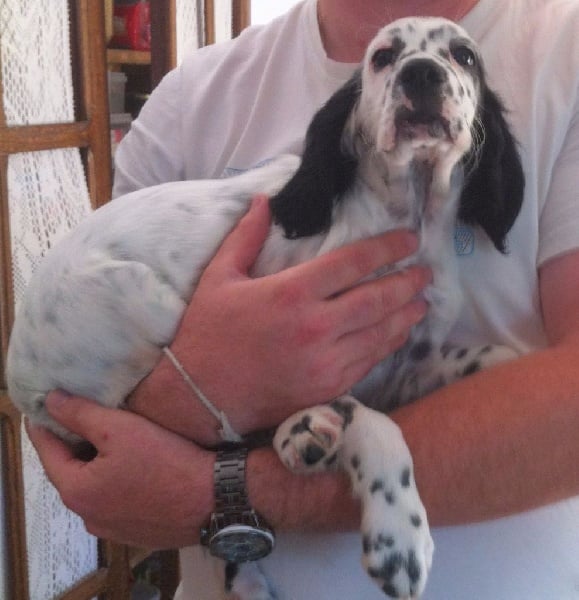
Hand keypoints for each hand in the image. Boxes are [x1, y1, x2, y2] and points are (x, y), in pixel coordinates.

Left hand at [26, 391, 213, 547]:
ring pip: (94, 486)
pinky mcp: (136, 531)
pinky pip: (115, 500)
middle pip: (71, 470)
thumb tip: (51, 400)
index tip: (47, 403)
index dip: (46, 424)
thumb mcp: (121, 429)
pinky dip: (116, 480)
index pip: (47, 451)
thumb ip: (82, 414)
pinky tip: (135, 465)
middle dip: (75, 442)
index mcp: (76, 491)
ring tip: (112, 437)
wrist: (213, 499)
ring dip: (97, 463)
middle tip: (84, 414)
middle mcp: (88, 516)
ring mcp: (112, 528)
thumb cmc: (165, 461)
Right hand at [130, 196, 430, 443]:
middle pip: (377, 300)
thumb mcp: (219, 277)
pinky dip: (387, 346)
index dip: (386, 248)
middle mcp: (315, 327)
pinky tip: (397, 335)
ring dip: (405, 316)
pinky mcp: (328, 388)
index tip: (409, 241)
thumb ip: (245, 237)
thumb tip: (263, 200)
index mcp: (291, 292)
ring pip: (380, 334)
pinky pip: (368, 363)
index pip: (352, 263)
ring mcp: (325, 362)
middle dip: (407, 283)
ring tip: (421, 302)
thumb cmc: (208, 333)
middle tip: (425, 272)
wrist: (200, 396)